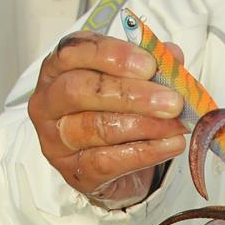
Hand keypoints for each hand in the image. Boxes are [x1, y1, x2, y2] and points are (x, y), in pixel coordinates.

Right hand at [28, 30, 186, 208]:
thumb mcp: (136, 82)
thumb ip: (152, 65)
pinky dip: (145, 152)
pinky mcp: (74, 171)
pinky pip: (108, 161)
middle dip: (130, 94)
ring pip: (96, 127)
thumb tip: (172, 55)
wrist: (119, 167)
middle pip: (80, 90)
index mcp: (58, 69)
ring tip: (177, 124)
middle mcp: (48, 102)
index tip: (149, 65)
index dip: (113, 55)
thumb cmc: (119, 113)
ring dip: (144, 125)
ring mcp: (55, 140)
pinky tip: (170, 145)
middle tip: (171, 101)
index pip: (74, 52)